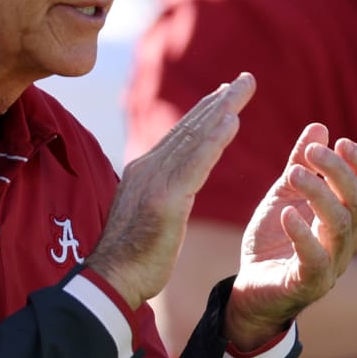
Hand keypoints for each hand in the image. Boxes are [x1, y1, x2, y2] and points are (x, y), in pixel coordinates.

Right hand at [87, 74, 254, 308]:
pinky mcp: (165, 200)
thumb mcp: (144, 218)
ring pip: (195, 137)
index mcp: (143, 172)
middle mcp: (148, 168)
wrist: (110, 279)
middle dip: (220, 101)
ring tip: (244, 88)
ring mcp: (155, 182)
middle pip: (190, 127)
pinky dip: (214, 140)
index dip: (204, 113)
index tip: (225, 96)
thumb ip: (156, 196)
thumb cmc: (130, 259)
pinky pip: (196, 163)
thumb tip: (163, 193)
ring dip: (223, 109)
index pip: (179, 136)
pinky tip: (232, 121)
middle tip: (246, 79)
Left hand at [224, 123, 356, 349]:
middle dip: (337, 171)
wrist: (252, 289)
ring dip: (319, 194)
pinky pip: (314, 258)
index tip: (342, 141)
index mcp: (345, 216)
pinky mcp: (308, 283)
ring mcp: (331, 263)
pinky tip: (286, 213)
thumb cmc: (274, 240)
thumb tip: (319, 127)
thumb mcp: (283, 194)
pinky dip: (302, 234)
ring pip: (339, 224)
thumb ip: (301, 163)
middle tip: (312, 152)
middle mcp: (346, 239)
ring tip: (293, 173)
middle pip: (356, 201)